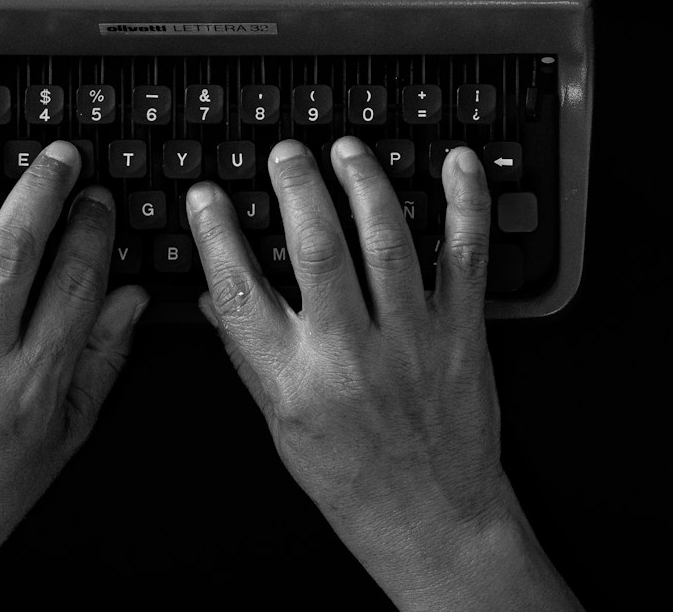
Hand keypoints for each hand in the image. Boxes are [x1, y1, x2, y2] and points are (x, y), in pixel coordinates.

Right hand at [184, 138, 580, 611]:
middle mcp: (349, 356)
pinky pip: (465, 256)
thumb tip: (213, 297)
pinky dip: (465, 204)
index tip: (207, 194)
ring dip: (364, 182)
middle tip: (285, 152)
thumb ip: (249, 357)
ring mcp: (411, 341)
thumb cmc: (354, 480)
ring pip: (386, 240)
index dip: (217, 233)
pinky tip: (455, 163)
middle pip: (316, 248)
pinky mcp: (462, 334)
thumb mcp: (281, 427)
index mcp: (294, 381)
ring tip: (346, 150)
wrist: (433, 522)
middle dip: (296, 186)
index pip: (240, 291)